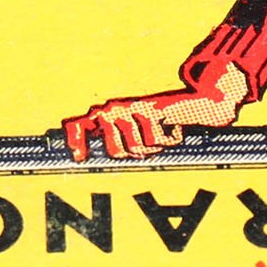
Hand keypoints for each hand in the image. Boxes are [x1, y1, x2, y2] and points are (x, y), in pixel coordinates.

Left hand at [63, 63, 248, 159]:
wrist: (190, 105)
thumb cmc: (159, 125)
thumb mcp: (133, 135)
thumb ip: (114, 143)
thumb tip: (92, 161)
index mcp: (104, 116)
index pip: (77, 124)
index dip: (76, 142)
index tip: (80, 158)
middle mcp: (112, 109)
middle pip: (115, 152)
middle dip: (133, 156)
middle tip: (147, 146)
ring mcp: (130, 108)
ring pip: (135, 148)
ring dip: (152, 148)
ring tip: (160, 136)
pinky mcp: (149, 107)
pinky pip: (155, 140)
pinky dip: (168, 140)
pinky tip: (171, 128)